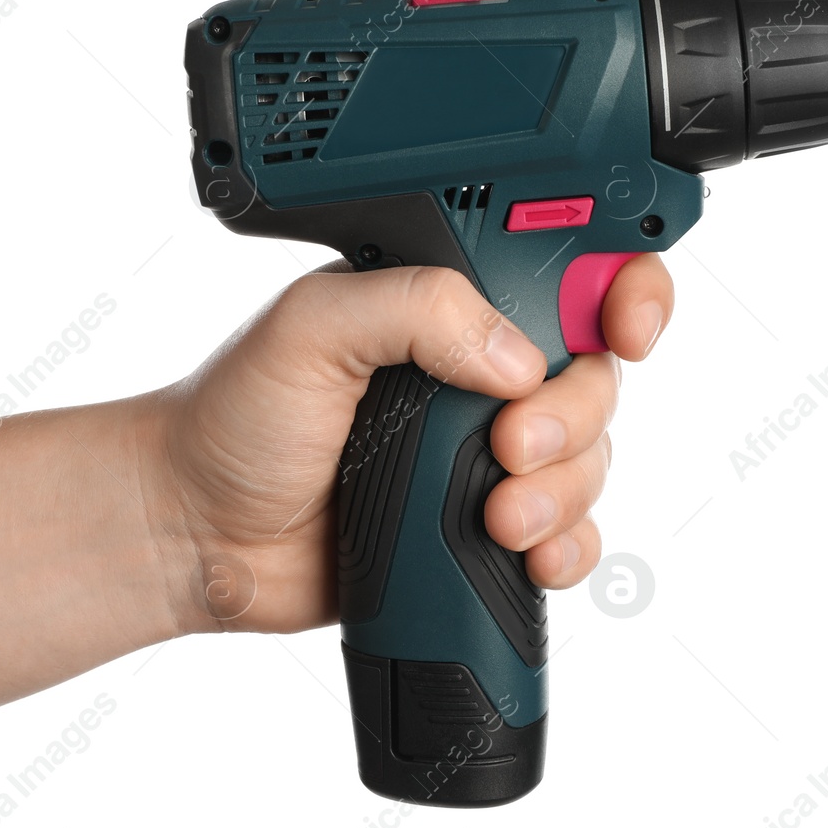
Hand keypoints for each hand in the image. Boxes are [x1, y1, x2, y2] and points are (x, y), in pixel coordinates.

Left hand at [144, 256, 674, 634]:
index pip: (570, 272)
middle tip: (507, 444)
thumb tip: (517, 358)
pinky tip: (529, 555)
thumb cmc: (237, 418)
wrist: (198, 533)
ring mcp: (484, 452)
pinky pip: (569, 534)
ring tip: (494, 516)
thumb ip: (415, 309)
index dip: (622, 292)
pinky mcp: (479, 526)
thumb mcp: (312, 327)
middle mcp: (480, 371)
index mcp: (450, 303)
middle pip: (597, 378)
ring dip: (562, 491)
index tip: (628, 328)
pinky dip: (566, 547)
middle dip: (575, 418)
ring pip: (591, 461)